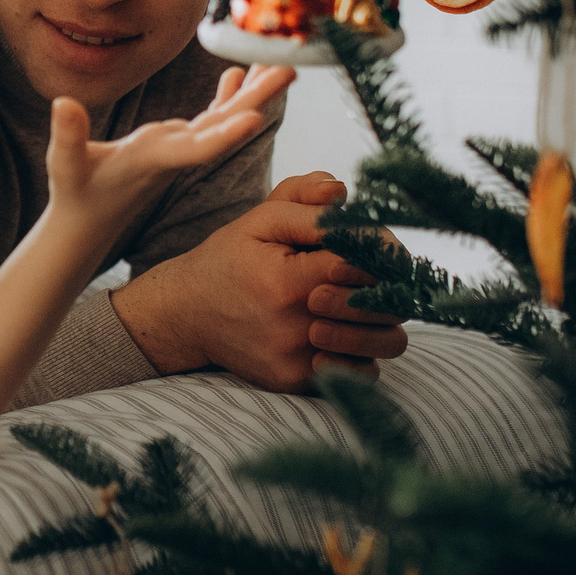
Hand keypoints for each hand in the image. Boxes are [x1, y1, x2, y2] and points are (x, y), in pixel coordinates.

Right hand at [43, 64, 293, 246]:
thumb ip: (67, 136)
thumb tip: (63, 103)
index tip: (256, 117)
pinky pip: (209, 117)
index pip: (195, 151)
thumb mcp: (64, 165)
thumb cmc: (75, 195)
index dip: (225, 135)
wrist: (88, 224)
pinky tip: (239, 74)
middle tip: (291, 67)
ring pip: (224, 117)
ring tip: (281, 62)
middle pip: (225, 125)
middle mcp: (177, 154)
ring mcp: (180, 149)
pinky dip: (226, 95)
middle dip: (259, 97)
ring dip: (252, 91)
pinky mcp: (175, 144)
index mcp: (153, 160)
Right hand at [108, 172, 410, 391]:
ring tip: (363, 299)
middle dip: (388, 281)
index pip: (365, 262)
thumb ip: (304, 199)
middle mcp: (295, 326)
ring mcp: (299, 359)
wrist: (187, 314)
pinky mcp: (300, 382)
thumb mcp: (260, 219)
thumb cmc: (230, 260)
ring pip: (386, 343)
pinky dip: (366, 350)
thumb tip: (345, 192)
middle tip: (371, 270)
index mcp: (287, 281)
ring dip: (384, 317)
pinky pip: (364, 372)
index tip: (374, 242)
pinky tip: (345, 329)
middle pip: (386, 305)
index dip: (381, 248)